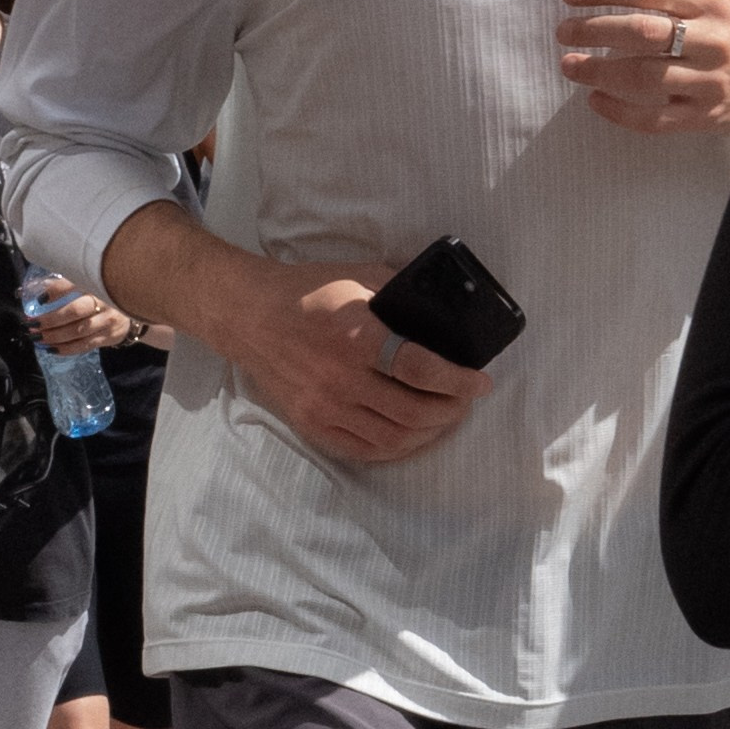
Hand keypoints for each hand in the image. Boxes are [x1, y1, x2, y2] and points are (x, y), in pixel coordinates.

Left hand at [23, 275, 125, 355]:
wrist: (135, 308)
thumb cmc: (102, 293)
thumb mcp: (88, 283)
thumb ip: (63, 286)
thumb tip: (28, 289)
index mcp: (95, 282)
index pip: (72, 285)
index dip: (53, 292)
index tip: (39, 300)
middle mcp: (102, 300)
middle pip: (74, 311)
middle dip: (50, 319)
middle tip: (32, 324)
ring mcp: (106, 320)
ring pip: (77, 331)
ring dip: (54, 336)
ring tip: (37, 337)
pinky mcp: (107, 336)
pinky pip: (83, 345)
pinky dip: (65, 349)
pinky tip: (51, 348)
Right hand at [227, 259, 489, 466]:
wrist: (249, 315)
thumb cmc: (308, 292)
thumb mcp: (358, 278)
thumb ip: (401, 294)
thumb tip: (445, 310)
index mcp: (356, 336)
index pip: (421, 370)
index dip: (459, 381)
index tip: (481, 382)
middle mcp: (341, 378)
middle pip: (414, 413)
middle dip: (452, 410)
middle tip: (466, 400)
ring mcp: (325, 407)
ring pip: (393, 439)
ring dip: (429, 433)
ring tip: (444, 417)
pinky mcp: (312, 425)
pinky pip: (364, 450)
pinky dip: (397, 448)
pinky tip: (413, 434)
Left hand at [556, 0, 729, 134]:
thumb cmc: (727, 27)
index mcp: (708, 1)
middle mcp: (710, 40)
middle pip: (643, 33)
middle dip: (595, 31)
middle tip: (563, 31)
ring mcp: (707, 82)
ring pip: (646, 78)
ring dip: (601, 72)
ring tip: (570, 65)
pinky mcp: (702, 117)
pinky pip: (656, 120)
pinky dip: (621, 112)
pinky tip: (595, 100)